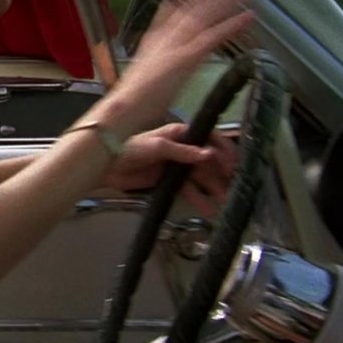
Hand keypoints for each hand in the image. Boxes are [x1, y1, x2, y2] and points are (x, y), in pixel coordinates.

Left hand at [100, 123, 238, 214]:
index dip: (223, 149)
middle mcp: (182, 148)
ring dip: (213, 187)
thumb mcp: (157, 146)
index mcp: (180, 133)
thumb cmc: (130, 148)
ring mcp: (177, 166)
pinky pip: (189, 189)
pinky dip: (199, 198)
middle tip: (234, 185)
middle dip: (221, 172)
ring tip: (224, 200)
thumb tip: (208, 154)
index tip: (232, 164)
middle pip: (208, 160)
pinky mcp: (170, 181)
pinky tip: (209, 209)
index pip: (208, 138)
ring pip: (201, 176)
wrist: (108, 167)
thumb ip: (182, 151)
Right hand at [105, 0, 253, 132]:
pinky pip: (213, 36)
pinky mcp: (186, 57)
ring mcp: (175, 45)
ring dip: (225, 3)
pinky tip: (247, 17)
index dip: (189, 0)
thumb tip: (162, 62)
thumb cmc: (132, 100)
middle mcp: (164, 37)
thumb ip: (155, 63)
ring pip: (203, 16)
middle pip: (190, 9)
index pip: (172, 12)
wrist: (124, 105)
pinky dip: (231, 25)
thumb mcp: (143, 76)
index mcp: (153, 41)